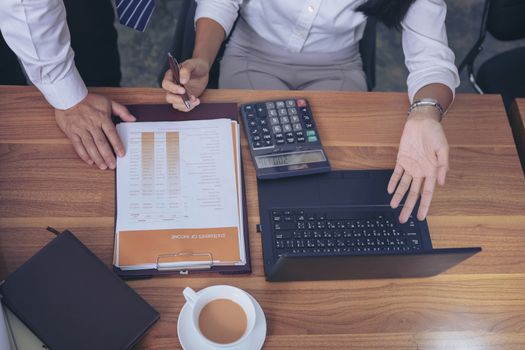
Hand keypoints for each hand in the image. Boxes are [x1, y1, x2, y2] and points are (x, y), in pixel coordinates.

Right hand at [55, 93, 135, 169]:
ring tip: (103, 166)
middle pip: (101, 142)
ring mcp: (81, 129)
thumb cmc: (89, 100)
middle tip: (113, 165)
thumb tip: (133, 119)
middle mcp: (92, 124)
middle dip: (107, 155)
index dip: (117, 144)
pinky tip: (89, 161)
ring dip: (97, 157)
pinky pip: (78, 145)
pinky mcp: (72, 132)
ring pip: (90, 146)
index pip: (111, 133)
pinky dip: (83, 154)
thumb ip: (122, 111)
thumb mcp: (108, 101)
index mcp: (102, 117)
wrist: (68, 96)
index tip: (121, 154)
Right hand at [162, 58, 209, 110]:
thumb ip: (186, 70)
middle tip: (191, 98)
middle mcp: (172, 86)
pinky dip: (190, 107)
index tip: (183, 90)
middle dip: (179, 100)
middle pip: (169, 97)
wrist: (203, 71)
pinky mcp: (184, 99)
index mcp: (170, 76)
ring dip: (186, 104)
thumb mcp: (192, 64)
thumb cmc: (196, 66)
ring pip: (176, 104)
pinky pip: (183, 107)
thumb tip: (182, 81)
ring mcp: (178, 94)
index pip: (166, 84)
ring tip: (196, 99)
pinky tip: (197, 101)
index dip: (173, 88)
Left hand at [388, 107, 448, 222]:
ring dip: (399, 196)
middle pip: (413, 193)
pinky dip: (393, 182)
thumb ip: (443, 166)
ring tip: (394, 207)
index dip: (424, 206)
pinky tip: (390, 190)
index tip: (421, 217)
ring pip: (404, 186)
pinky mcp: (402, 159)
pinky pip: (396, 173)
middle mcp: (421, 171)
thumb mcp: (443, 149)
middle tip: (404, 218)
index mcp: (432, 171)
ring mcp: (411, 166)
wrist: (422, 121)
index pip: (427, 193)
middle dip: (408, 206)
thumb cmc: (435, 133)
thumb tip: (441, 182)